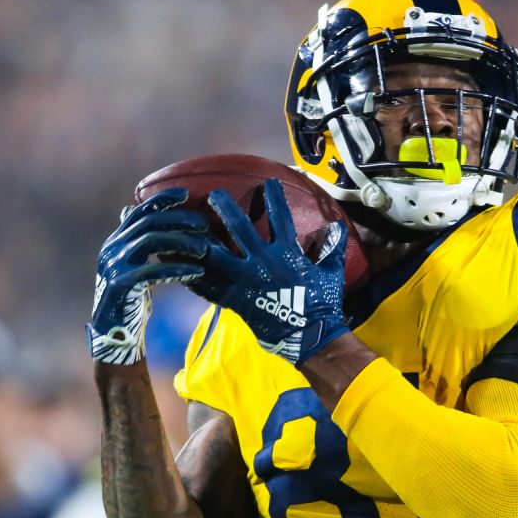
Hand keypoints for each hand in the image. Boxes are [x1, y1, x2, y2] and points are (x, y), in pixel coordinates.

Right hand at [88, 189, 209, 364]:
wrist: (114, 334)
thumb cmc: (132, 299)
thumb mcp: (136, 266)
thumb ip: (143, 244)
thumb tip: (152, 220)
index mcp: (116, 240)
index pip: (140, 210)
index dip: (163, 199)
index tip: (187, 195)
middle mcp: (111, 247)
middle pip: (148, 222)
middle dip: (179, 219)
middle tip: (204, 224)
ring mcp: (113, 265)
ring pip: (150, 241)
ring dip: (181, 242)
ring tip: (205, 248)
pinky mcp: (120, 284)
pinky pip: (152, 271)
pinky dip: (177, 269)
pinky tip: (197, 272)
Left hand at [193, 179, 348, 363]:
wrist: (308, 336)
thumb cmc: (321, 304)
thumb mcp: (332, 273)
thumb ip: (332, 248)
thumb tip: (338, 227)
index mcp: (287, 253)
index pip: (281, 217)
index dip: (274, 198)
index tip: (268, 181)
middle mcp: (262, 262)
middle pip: (239, 228)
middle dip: (226, 208)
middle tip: (214, 194)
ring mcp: (245, 281)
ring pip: (216, 254)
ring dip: (201, 239)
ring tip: (187, 228)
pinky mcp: (234, 300)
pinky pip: (209, 286)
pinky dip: (194, 277)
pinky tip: (179, 267)